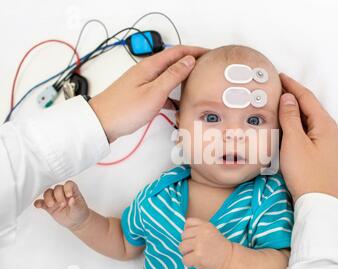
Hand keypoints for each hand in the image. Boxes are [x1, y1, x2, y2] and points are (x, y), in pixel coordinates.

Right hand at [34, 180, 89, 230]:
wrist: (75, 222)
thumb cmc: (79, 212)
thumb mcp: (79, 209)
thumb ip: (75, 204)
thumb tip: (72, 199)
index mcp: (72, 190)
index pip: (68, 184)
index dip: (67, 188)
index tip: (69, 195)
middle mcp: (63, 193)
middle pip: (57, 188)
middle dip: (58, 195)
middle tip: (62, 203)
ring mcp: (55, 199)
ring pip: (48, 193)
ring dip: (48, 198)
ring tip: (51, 205)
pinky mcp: (48, 206)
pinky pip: (41, 202)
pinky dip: (38, 203)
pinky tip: (38, 205)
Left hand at [89, 45, 207, 142]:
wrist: (101, 123)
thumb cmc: (125, 109)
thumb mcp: (154, 92)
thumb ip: (173, 76)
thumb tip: (189, 60)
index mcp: (150, 66)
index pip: (177, 52)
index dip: (195, 51)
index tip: (210, 55)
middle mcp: (146, 71)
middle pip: (173, 62)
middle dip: (191, 63)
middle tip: (207, 69)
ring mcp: (143, 83)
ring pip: (168, 77)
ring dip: (183, 80)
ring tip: (197, 86)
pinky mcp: (141, 95)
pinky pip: (162, 91)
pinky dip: (173, 96)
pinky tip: (179, 106)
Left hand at [179, 218, 232, 268]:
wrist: (230, 259)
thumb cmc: (219, 247)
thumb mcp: (211, 232)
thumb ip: (198, 230)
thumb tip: (183, 235)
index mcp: (205, 225)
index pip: (188, 222)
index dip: (189, 231)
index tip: (194, 238)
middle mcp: (202, 232)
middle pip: (183, 236)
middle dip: (187, 244)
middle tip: (195, 249)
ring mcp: (200, 243)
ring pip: (181, 247)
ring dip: (186, 253)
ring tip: (195, 256)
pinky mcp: (198, 255)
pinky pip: (184, 259)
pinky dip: (188, 263)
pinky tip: (196, 262)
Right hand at [278, 73, 337, 200]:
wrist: (320, 203)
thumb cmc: (307, 173)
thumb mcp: (295, 142)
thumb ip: (290, 117)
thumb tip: (287, 97)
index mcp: (324, 123)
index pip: (306, 97)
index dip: (291, 85)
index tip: (278, 75)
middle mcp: (327, 129)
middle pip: (308, 106)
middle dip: (292, 95)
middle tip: (273, 87)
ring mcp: (325, 142)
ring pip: (306, 119)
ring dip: (292, 109)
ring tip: (276, 102)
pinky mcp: (319, 153)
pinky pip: (305, 130)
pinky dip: (294, 123)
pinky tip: (284, 125)